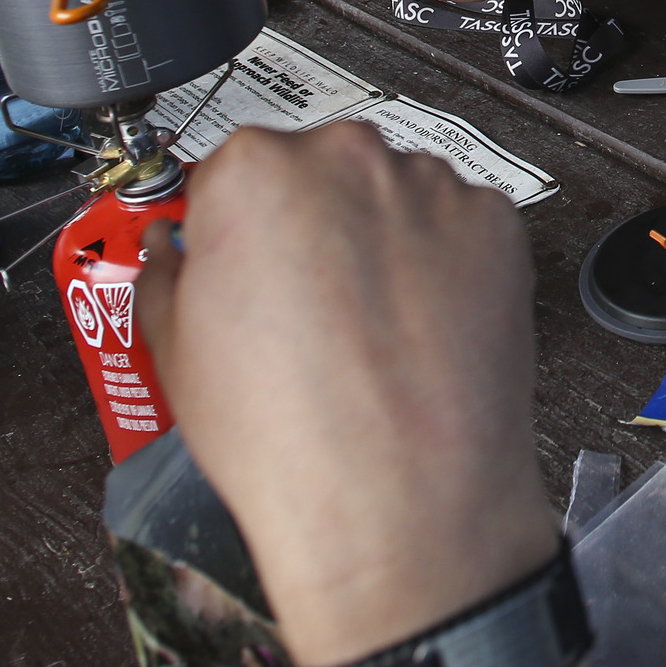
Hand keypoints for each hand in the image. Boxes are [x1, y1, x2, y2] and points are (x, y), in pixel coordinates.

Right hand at [135, 128, 566, 657]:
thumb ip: (166, 274)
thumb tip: (170, 250)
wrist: (401, 507)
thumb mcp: (175, 353)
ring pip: (394, 197)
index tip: (245, 267)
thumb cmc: (289, 440)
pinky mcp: (498, 225)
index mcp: (255, 172)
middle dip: (312, 226)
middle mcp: (348, 158)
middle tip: (311, 308)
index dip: (236, 228)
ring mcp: (433, 188)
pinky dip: (446, 266)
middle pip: (319, 171)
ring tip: (372, 333)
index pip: (234, 170)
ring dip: (382, 241)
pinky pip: (459, 229)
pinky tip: (422, 333)